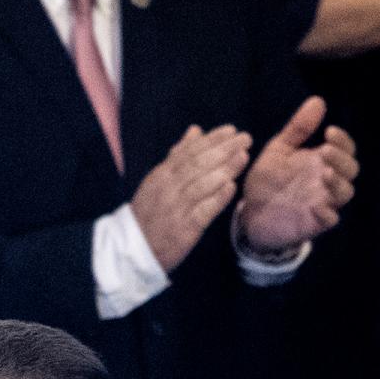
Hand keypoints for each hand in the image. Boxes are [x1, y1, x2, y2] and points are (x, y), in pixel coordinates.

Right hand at [128, 124, 250, 271]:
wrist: (134, 248)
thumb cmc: (150, 211)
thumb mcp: (158, 179)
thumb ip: (179, 155)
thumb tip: (196, 130)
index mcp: (162, 175)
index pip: (189, 152)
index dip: (211, 140)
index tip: (231, 130)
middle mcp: (168, 189)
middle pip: (198, 165)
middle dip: (223, 149)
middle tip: (245, 139)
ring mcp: (175, 209)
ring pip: (200, 185)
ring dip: (224, 169)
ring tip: (243, 156)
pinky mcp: (183, 230)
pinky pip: (202, 212)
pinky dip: (217, 199)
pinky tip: (231, 188)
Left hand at [233, 98, 357, 255]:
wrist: (250, 214)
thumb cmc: (268, 181)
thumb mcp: (280, 149)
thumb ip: (298, 128)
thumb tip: (318, 100)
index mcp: (320, 161)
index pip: (345, 148)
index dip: (343, 140)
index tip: (329, 131)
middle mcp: (326, 181)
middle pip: (351, 169)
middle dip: (342, 158)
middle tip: (324, 151)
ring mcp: (323, 202)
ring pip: (345, 193)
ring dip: (339, 183)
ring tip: (325, 173)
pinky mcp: (314, 223)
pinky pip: (330, 220)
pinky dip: (328, 213)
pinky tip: (317, 205)